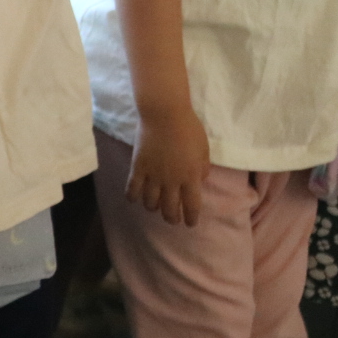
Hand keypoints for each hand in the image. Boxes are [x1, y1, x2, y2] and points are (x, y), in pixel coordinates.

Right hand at [130, 105, 210, 225]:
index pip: (192, 206)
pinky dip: (133, 197)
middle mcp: (172, 181)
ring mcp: (153, 175)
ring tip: (155, 206)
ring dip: (153, 208)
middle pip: (169, 209)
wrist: (164, 114)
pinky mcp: (138, 167)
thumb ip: (202, 169)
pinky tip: (135, 199)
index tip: (190, 223)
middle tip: (172, 219)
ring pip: (150, 202)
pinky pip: (132, 189)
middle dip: (172, 218)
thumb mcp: (204, 150)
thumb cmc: (189, 129)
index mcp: (191, 177)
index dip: (191, 218)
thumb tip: (197, 181)